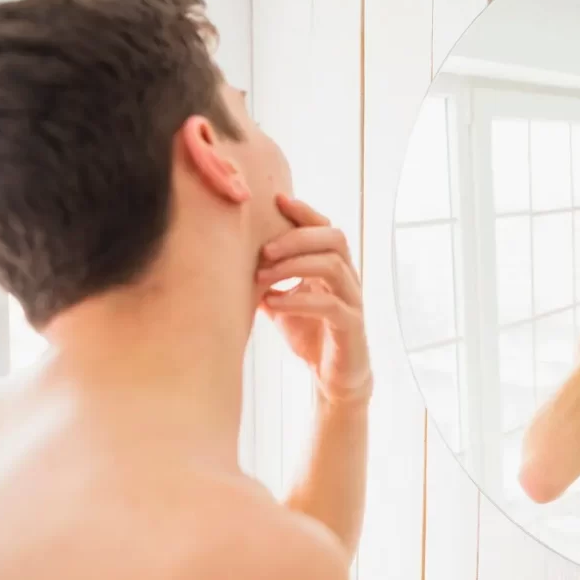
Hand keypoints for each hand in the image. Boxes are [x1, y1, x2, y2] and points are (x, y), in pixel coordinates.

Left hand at [256, 194, 372, 407]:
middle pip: (334, 238)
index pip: (326, 228)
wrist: (334, 378)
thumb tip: (227, 260)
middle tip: (263, 249)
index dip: (305, 212)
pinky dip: (297, 301)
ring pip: (333, 266)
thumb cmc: (311, 336)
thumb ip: (267, 281)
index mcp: (335, 268)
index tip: (276, 200)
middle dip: (297, 237)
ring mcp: (353, 302)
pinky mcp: (351, 327)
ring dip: (293, 266)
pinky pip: (329, 306)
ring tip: (262, 276)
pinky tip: (273, 303)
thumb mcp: (282, 302)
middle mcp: (349, 279)